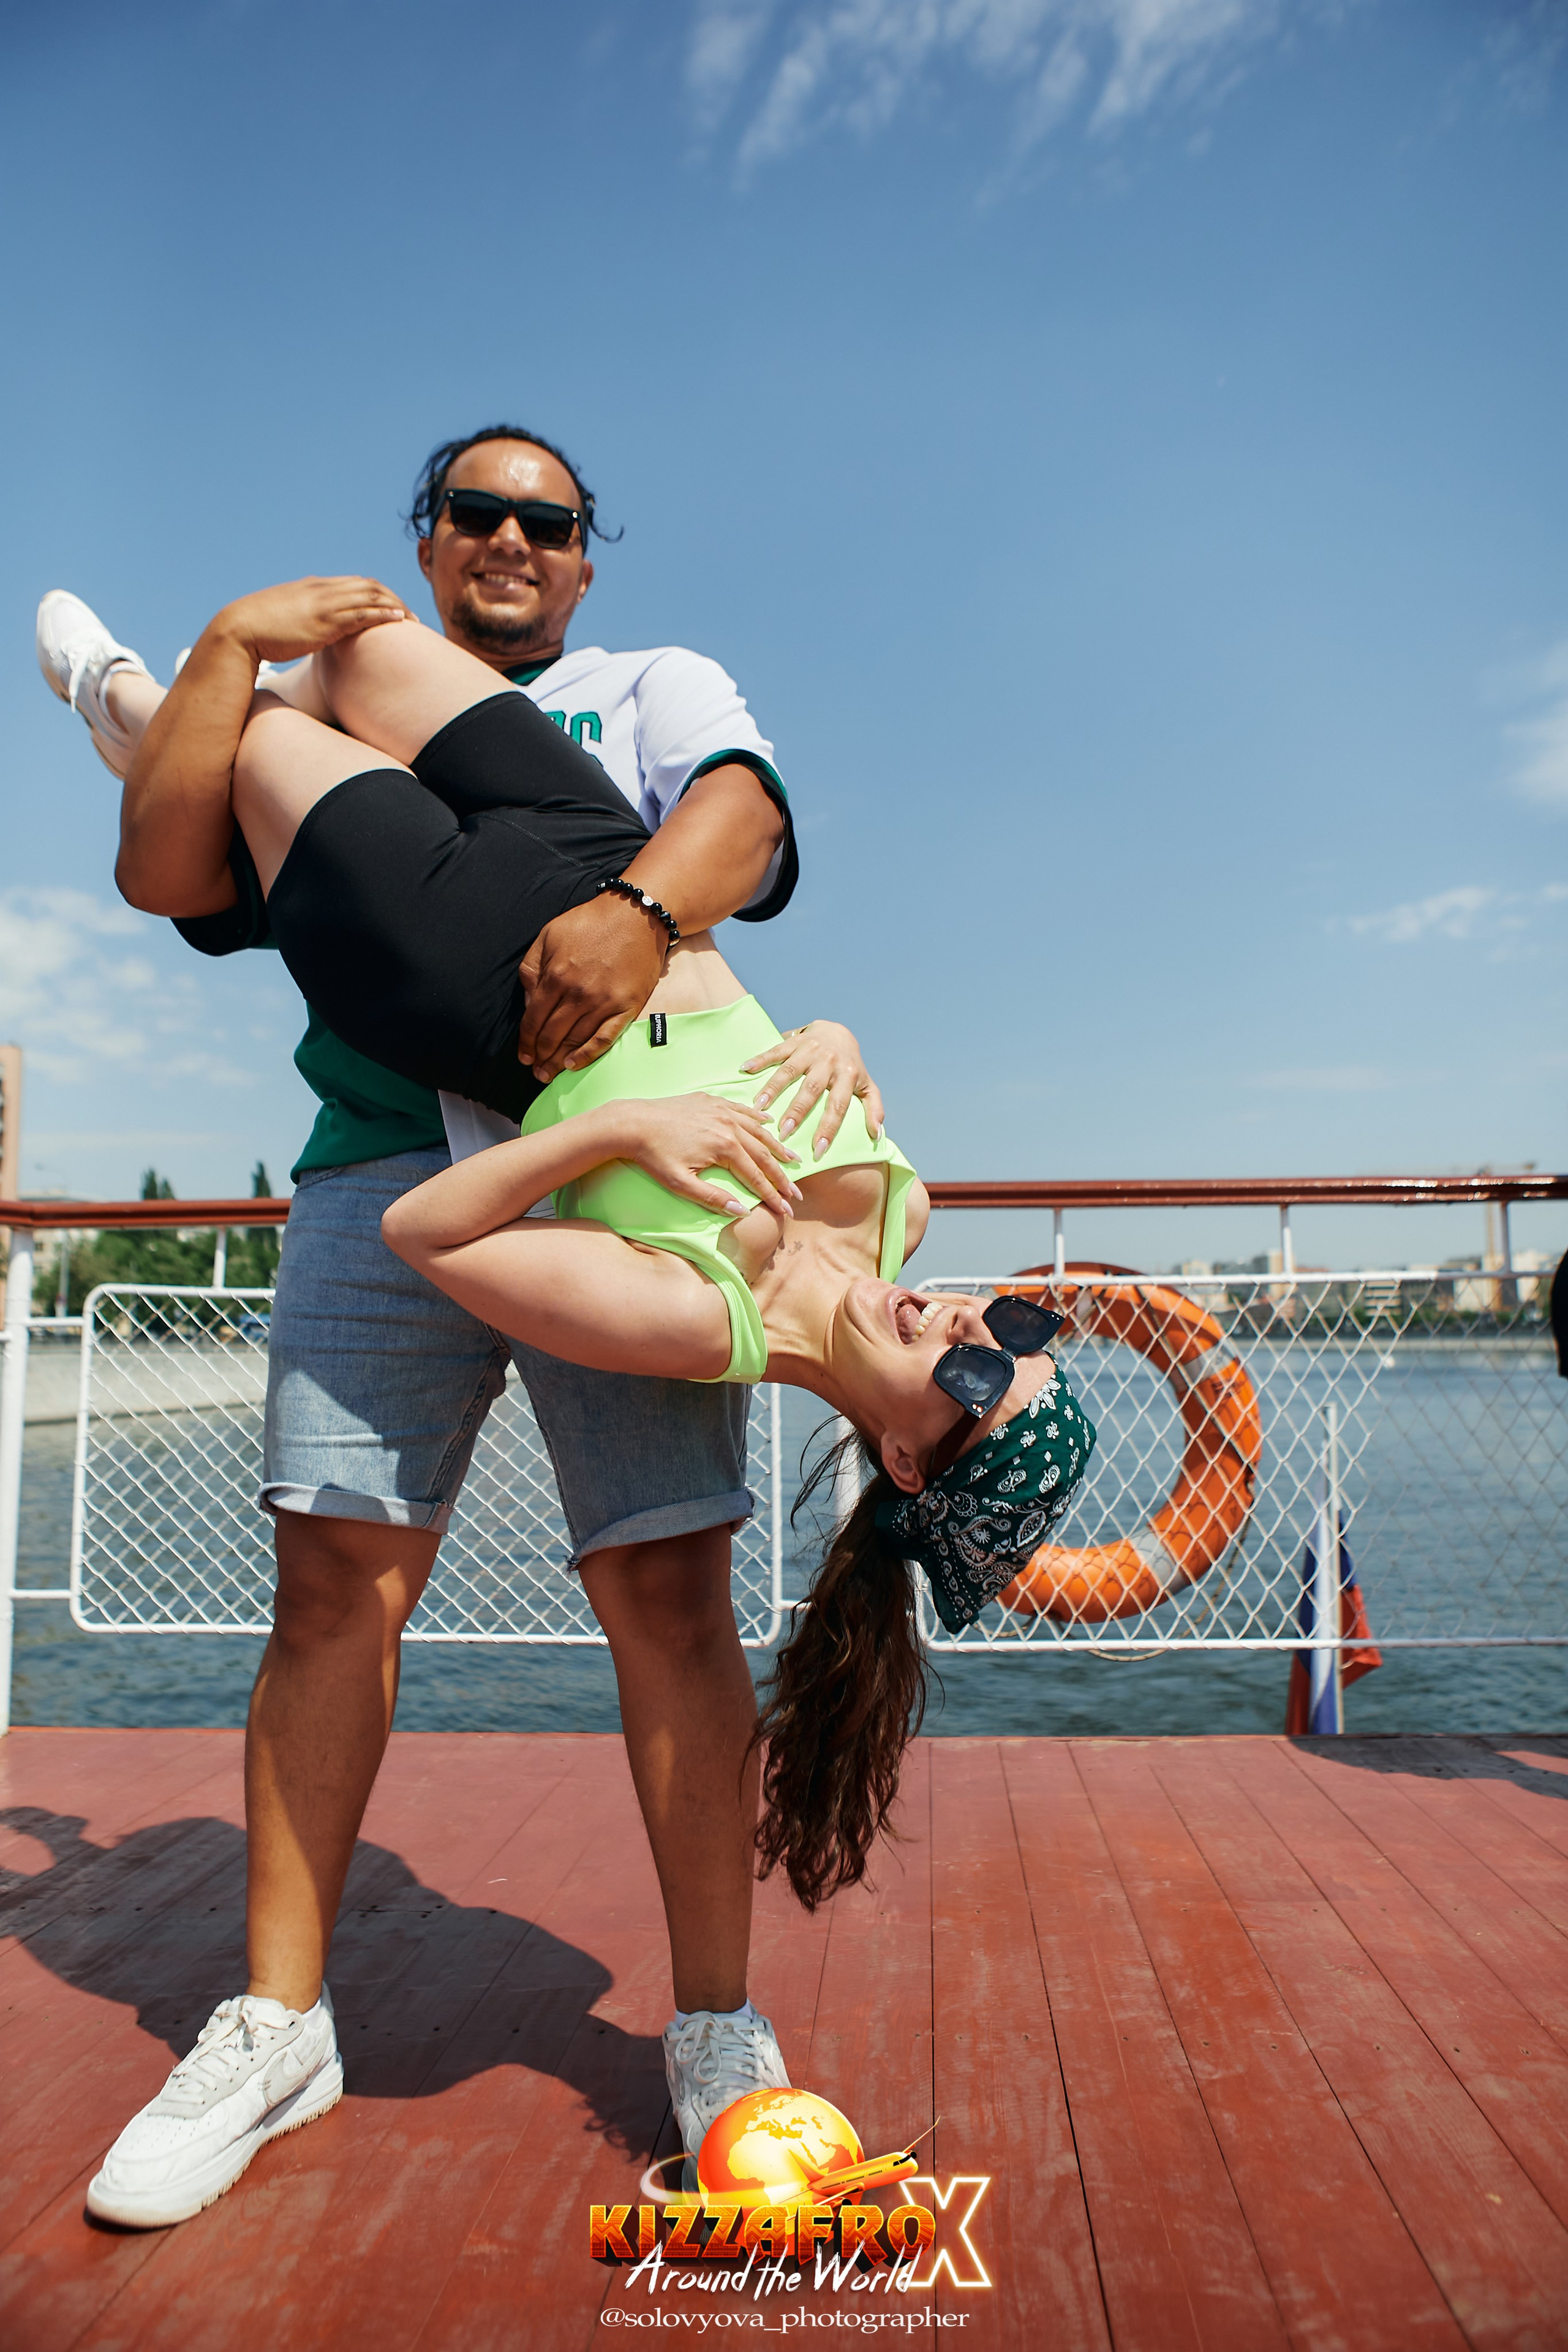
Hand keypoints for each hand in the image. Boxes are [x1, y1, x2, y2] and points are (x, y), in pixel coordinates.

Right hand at [216, 577, 411, 665]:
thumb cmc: (259, 629)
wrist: (240, 629)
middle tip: (411, 616)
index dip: (378, 593)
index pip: (355, 583)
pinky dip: (383, 613)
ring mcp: (324, 604)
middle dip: (393, 598)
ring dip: (395, 605)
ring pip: (370, 595)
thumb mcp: (286, 618)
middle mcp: (322, 590)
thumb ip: (303, 618)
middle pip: (369, 585)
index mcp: (314, 587)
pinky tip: (398, 619)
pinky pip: (362, 612)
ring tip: (413, 620)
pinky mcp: (325, 621)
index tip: (393, 607)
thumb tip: (310, 631)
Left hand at [517, 893, 666, 1080]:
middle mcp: (578, 994)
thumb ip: (532, 967)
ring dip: (559, 1062)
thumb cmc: (591, 922)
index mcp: (556, 976)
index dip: (526, 1041)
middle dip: (540, 1057)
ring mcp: (604, 1002)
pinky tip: (574, 1065)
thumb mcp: (549, 934)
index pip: (533, 1019)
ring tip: (550, 1075)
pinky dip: (588, 1055)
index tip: (523, 1056)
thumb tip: (528, 1001)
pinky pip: (605, 1038)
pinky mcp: (627, 1006)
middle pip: (552, 1035)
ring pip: (575, 1040)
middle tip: (535, 1072)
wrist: (636, 915)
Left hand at [620, 1095, 802, 1220]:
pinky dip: (758, 1118)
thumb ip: (713, 1198)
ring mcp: (722, 1111)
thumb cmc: (653, 1155)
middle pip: (763, 1155)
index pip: (756, 1176)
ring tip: (793, 1160)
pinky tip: (769, 1123)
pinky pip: (743, 1110)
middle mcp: (729, 1126)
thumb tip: (742, 1211)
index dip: (772, 1195)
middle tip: (796, 1194)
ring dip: (777, 1147)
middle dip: (782, 1177)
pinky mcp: (712, 1102)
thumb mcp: (681, 1183)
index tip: (787, 1210)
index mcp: (724, 1147)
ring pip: (758, 1130)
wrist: (633, 1122)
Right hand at [742, 1019, 885, 1157]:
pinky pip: (775, 1050)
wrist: (839, 1031)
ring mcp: (810, 1049)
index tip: (817, 1150)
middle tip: (783, 1132)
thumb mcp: (867, 1086)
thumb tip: (877, 1135)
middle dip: (797, 1111)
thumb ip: (874, 1109)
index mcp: (847, 1075)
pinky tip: (744, 1069)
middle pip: (811, 1089)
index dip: (828, 1128)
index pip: (838, 1106)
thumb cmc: (851, 1066)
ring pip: (790, 1070)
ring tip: (759, 1107)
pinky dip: (759, 1059)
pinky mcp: (794, 1041)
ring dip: (773, 1088)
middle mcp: (829, 1061)